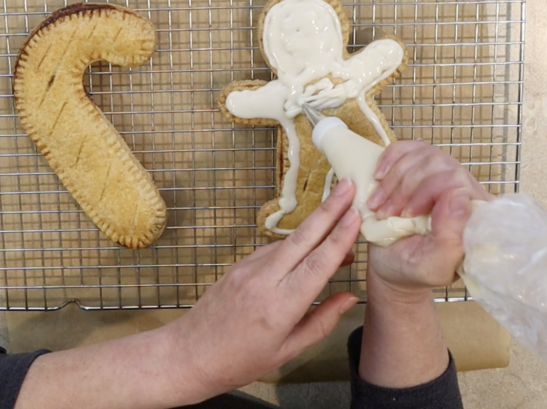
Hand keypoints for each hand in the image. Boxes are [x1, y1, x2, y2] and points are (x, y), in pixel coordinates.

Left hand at [162, 179, 362, 398]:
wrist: (190, 354)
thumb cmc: (240, 361)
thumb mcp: (288, 350)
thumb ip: (322, 321)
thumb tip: (350, 297)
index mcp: (280, 307)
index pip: (317, 264)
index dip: (339, 237)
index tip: (356, 214)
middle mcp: (263, 281)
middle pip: (303, 238)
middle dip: (329, 209)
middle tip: (349, 185)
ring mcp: (248, 269)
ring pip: (288, 242)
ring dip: (315, 226)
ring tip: (342, 218)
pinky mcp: (238, 265)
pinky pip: (272, 250)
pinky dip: (294, 245)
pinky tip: (309, 248)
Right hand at [365, 141, 492, 295]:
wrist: (390, 264)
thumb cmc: (411, 270)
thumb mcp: (432, 267)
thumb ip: (450, 239)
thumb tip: (459, 196)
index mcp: (475, 215)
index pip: (459, 181)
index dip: (427, 191)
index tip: (406, 214)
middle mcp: (464, 190)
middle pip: (438, 163)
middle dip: (405, 187)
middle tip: (386, 212)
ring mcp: (441, 174)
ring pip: (422, 154)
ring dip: (394, 179)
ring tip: (378, 205)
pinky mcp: (419, 167)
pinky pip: (407, 147)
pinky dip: (388, 159)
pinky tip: (378, 178)